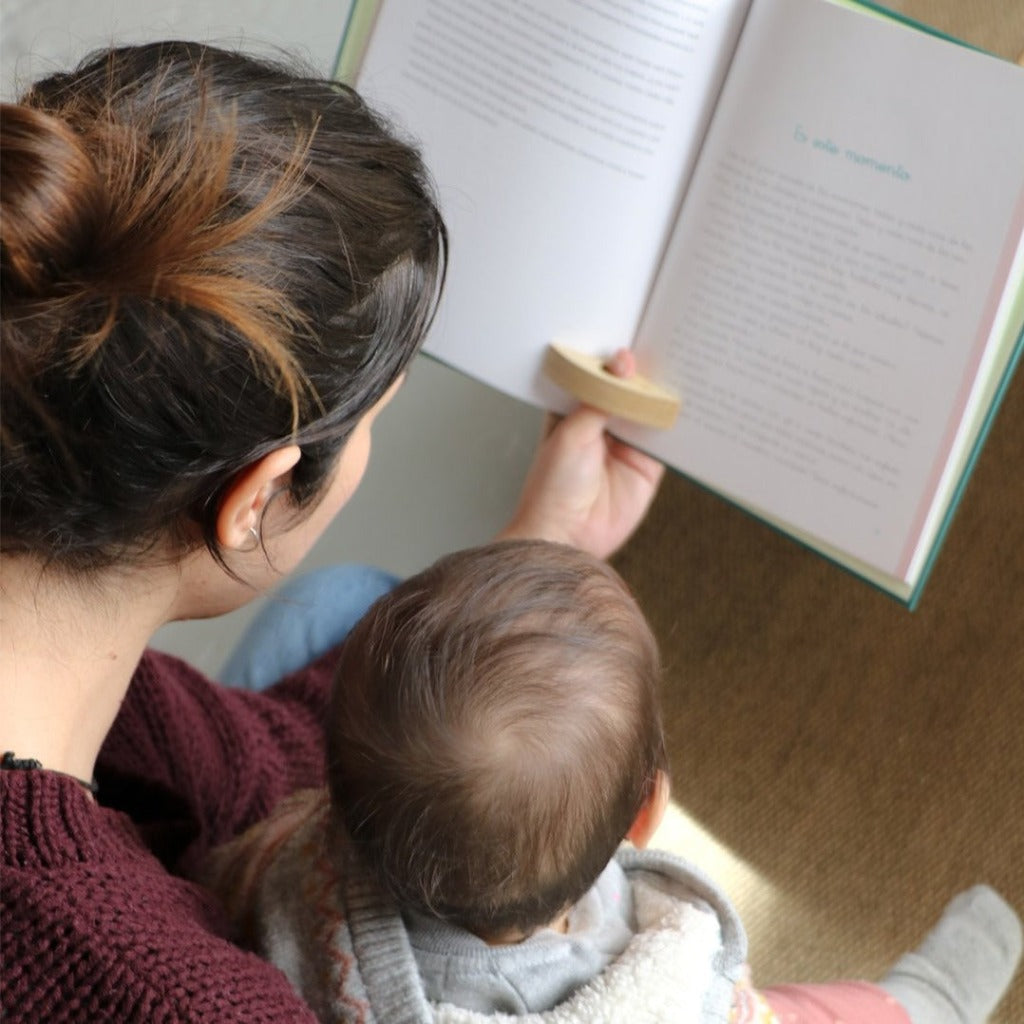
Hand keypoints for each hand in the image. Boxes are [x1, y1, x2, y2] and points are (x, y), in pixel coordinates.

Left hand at [499, 349, 663, 558]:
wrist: (565, 535)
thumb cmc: (552, 486)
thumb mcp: (572, 430)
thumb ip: (601, 396)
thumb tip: (623, 361)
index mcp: (575, 409)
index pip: (600, 375)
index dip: (616, 356)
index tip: (636, 329)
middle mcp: (602, 423)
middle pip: (629, 390)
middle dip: (646, 372)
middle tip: (666, 340)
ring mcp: (626, 444)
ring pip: (650, 410)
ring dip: (664, 394)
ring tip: (683, 363)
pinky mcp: (648, 466)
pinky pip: (667, 439)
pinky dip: (677, 423)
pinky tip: (688, 403)